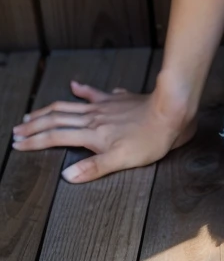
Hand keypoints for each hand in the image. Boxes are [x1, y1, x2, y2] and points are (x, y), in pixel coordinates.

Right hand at [11, 80, 197, 183]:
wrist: (170, 111)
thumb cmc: (149, 139)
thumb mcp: (121, 160)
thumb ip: (93, 168)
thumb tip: (65, 176)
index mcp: (92, 134)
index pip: (55, 137)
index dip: (34, 141)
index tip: (17, 144)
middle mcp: (93, 118)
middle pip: (56, 120)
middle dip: (34, 125)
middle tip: (17, 130)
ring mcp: (104, 106)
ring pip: (69, 106)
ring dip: (48, 110)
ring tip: (32, 113)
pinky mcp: (116, 99)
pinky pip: (94, 93)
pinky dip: (82, 89)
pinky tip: (74, 85)